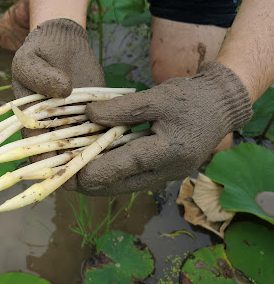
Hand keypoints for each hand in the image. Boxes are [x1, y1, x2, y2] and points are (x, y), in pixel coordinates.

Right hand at [12, 18, 105, 162]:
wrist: (63, 40)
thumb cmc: (39, 51)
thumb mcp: (29, 60)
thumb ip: (40, 75)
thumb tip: (63, 90)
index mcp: (30, 120)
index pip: (35, 148)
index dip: (45, 162)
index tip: (60, 168)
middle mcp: (53, 127)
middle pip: (62, 154)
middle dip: (74, 165)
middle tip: (91, 172)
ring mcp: (75, 122)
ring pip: (84, 146)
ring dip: (95, 155)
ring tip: (110, 163)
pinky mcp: (95, 114)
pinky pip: (102, 130)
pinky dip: (110, 138)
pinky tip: (124, 145)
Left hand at [65, 62, 252, 195]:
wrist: (221, 105)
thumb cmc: (191, 98)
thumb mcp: (156, 97)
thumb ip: (121, 109)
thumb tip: (88, 116)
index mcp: (168, 151)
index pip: (125, 165)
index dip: (94, 170)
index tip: (68, 174)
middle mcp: (168, 171)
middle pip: (121, 185)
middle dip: (90, 184)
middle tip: (62, 182)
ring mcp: (167, 174)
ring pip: (125, 186)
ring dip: (99, 183)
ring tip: (71, 178)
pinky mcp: (164, 172)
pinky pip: (133, 179)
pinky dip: (112, 175)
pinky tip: (94, 169)